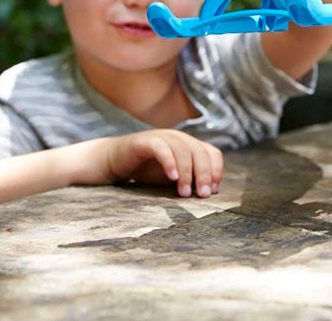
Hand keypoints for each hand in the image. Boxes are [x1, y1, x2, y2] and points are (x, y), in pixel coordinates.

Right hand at [102, 130, 223, 197]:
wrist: (115, 161)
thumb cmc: (147, 170)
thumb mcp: (174, 177)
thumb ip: (191, 180)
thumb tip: (211, 192)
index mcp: (189, 145)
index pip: (212, 153)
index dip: (216, 171)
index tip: (213, 191)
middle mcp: (179, 138)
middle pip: (200, 152)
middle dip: (204, 174)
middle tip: (203, 195)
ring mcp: (163, 137)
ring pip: (183, 150)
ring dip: (187, 173)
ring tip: (184, 193)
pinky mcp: (146, 141)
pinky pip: (161, 148)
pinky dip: (169, 162)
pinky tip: (172, 178)